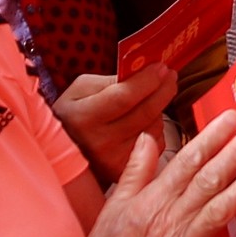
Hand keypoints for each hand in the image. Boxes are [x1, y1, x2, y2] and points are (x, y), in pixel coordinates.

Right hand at [51, 62, 178, 183]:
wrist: (65, 150)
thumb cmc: (75, 113)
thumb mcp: (81, 88)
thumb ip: (110, 80)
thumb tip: (145, 72)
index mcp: (83, 118)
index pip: (124, 97)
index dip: (147, 80)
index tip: (161, 67)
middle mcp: (99, 143)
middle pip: (145, 112)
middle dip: (163, 89)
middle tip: (169, 75)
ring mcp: (114, 160)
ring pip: (154, 127)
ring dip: (158, 110)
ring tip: (146, 102)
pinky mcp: (127, 170)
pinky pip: (155, 143)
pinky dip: (154, 129)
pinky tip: (142, 124)